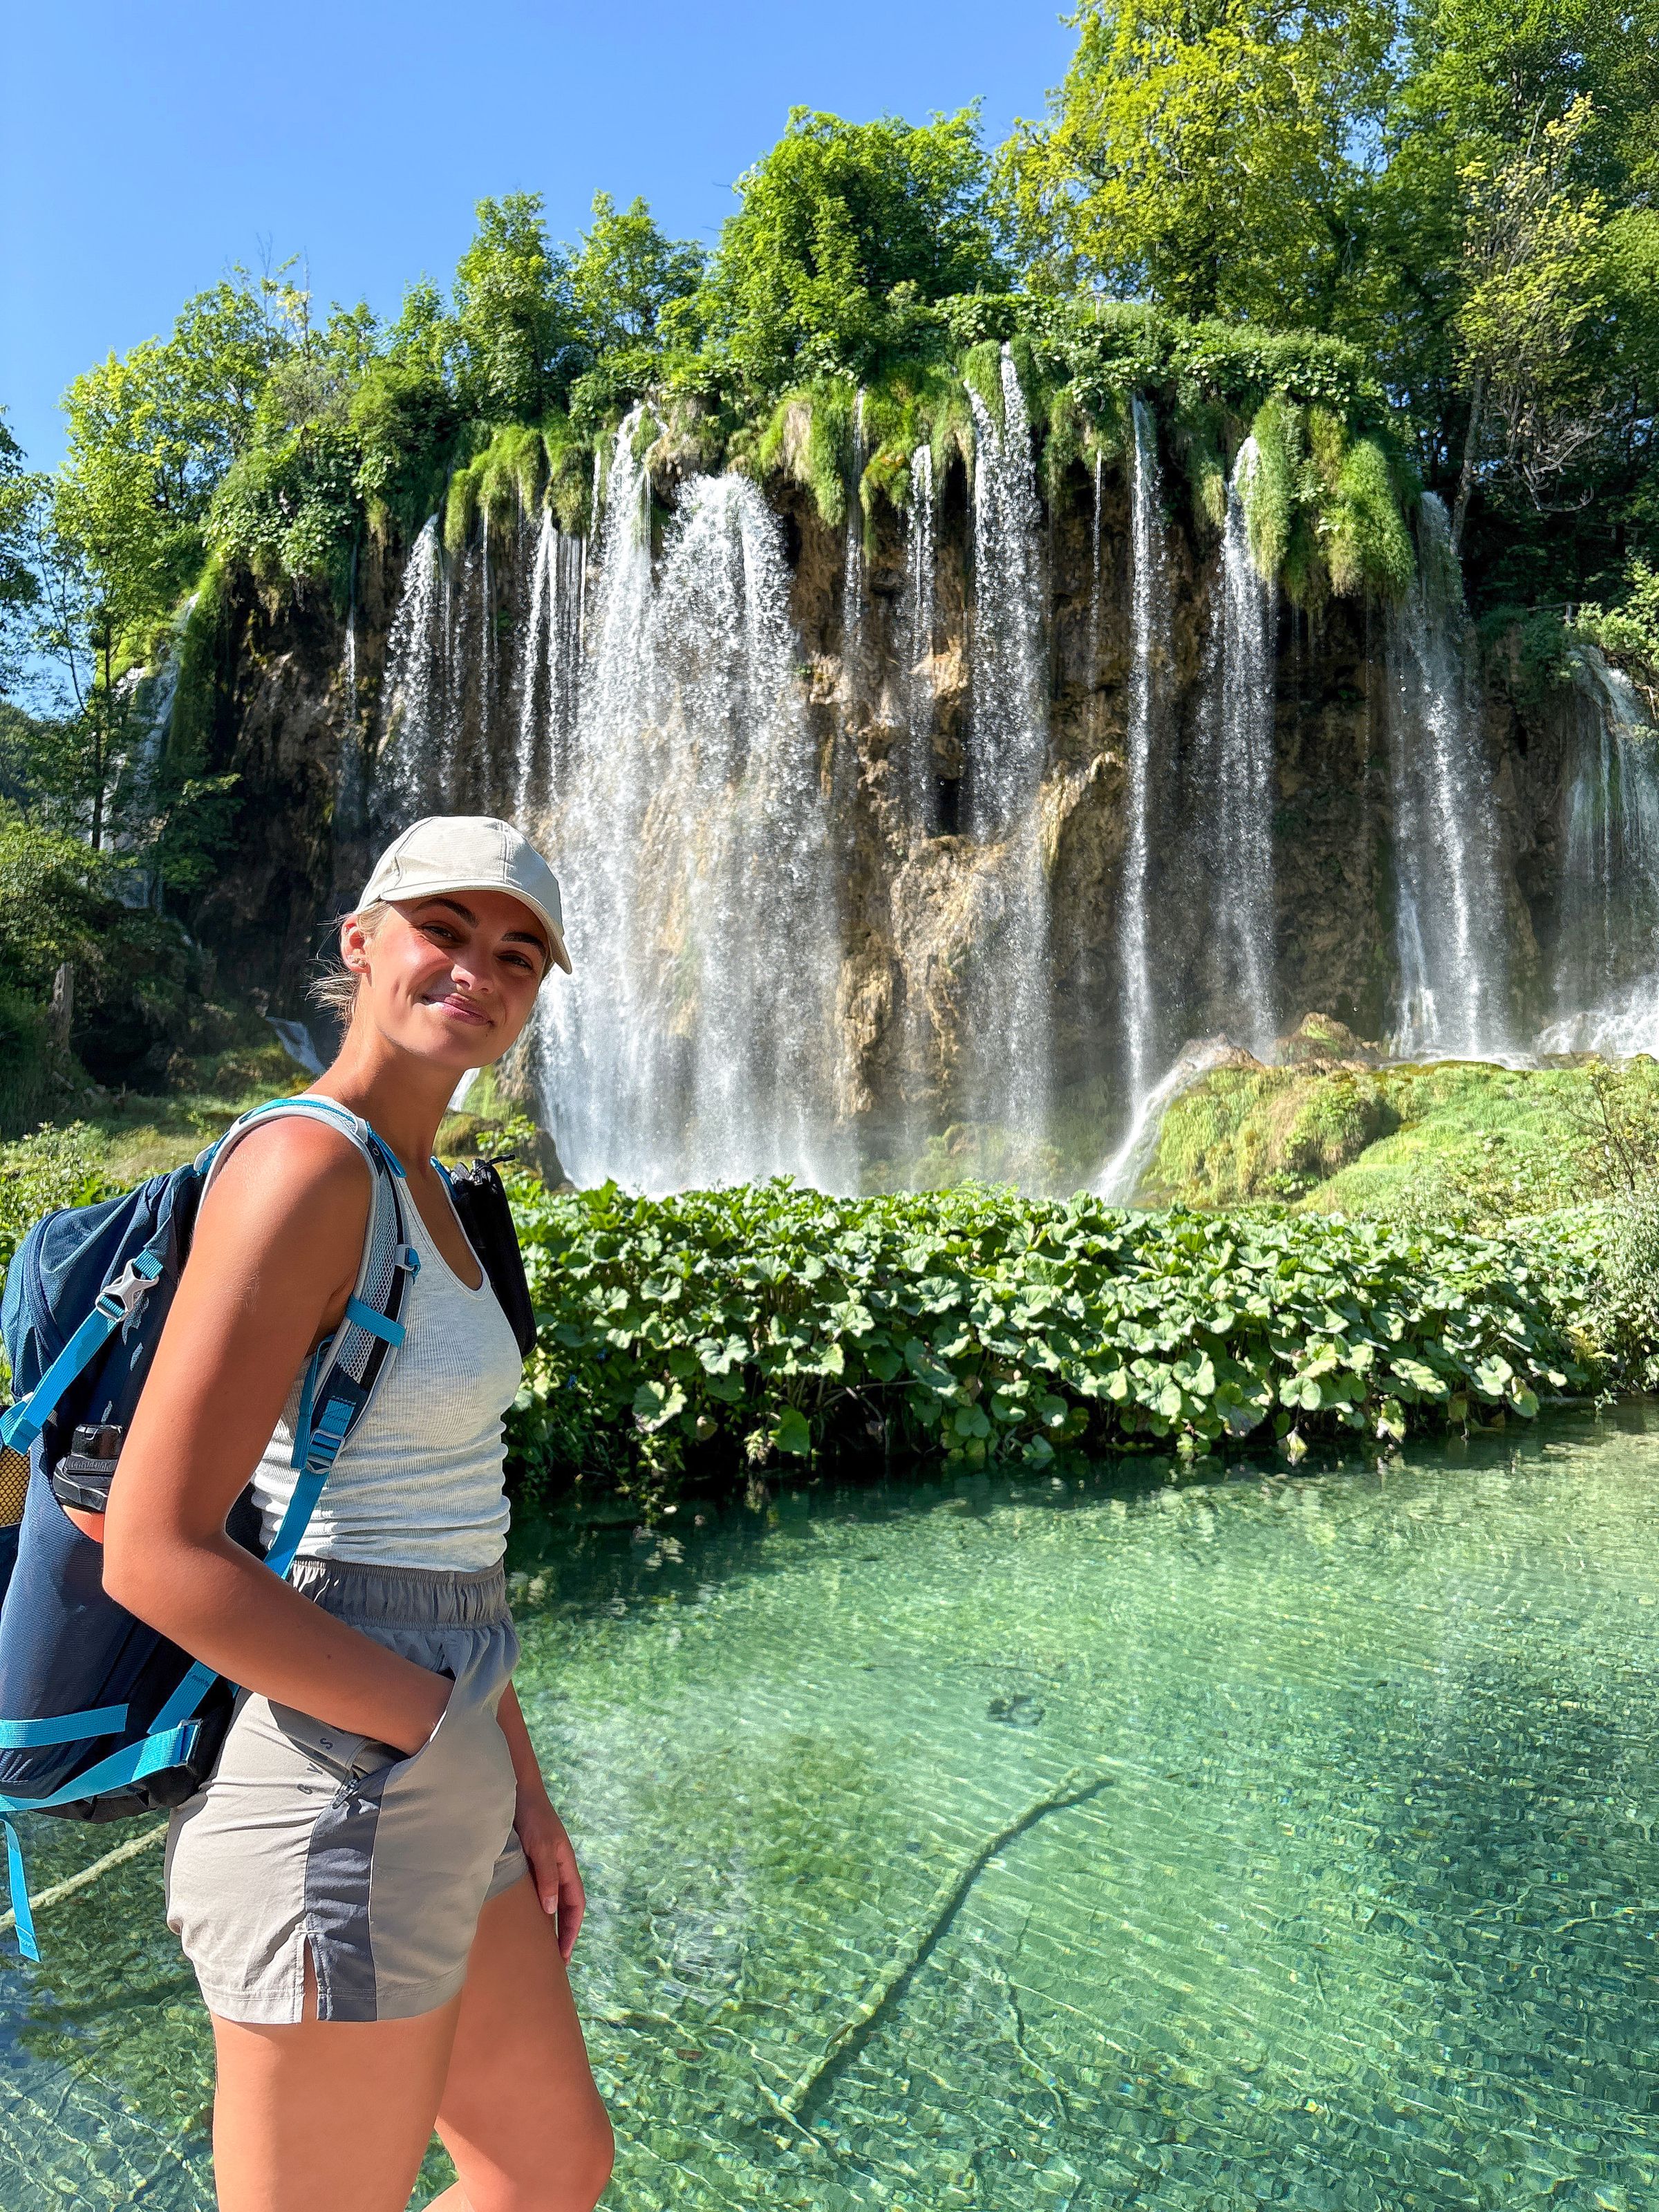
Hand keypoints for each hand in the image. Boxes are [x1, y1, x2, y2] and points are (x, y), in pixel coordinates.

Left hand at [515, 1787, 585, 1962]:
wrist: (516, 1791)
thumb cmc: (531, 1817)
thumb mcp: (540, 1847)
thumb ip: (547, 1877)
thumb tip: (552, 1910)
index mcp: (566, 1865)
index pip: (575, 1905)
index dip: (571, 1931)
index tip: (564, 1957)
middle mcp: (557, 1867)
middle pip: (565, 1906)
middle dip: (562, 1934)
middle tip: (553, 1963)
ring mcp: (543, 1865)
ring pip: (550, 1900)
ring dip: (547, 1924)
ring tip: (538, 1948)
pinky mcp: (529, 1862)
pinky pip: (535, 1891)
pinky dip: (533, 1909)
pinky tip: (520, 1919)